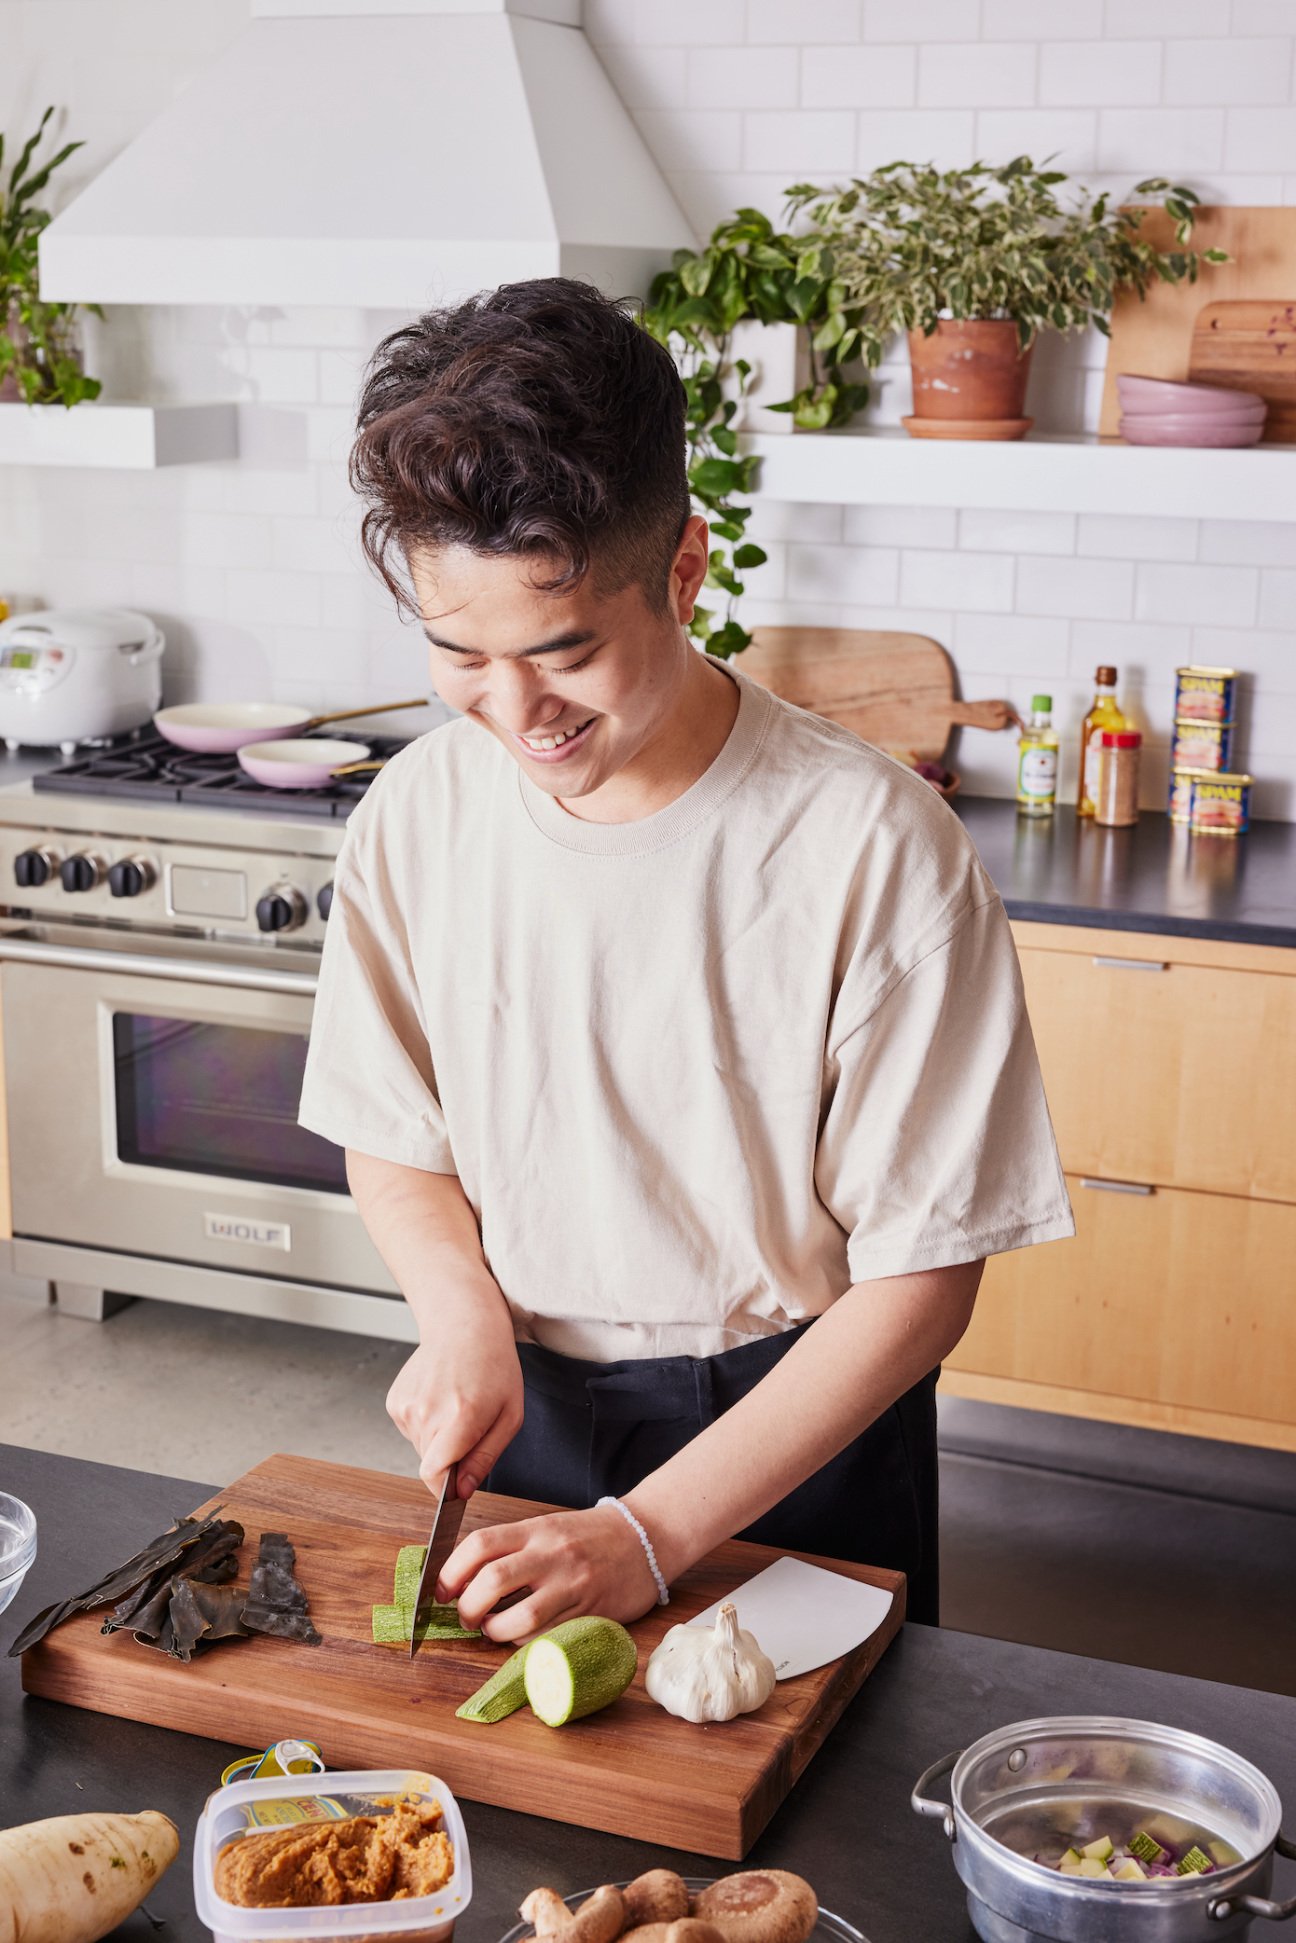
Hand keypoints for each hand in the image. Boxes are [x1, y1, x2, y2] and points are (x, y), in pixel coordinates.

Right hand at [385, 1286, 523, 1497]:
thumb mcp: (510, 1415)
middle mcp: (427, 1412)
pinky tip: (440, 1399)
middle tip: (471, 1428)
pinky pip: (411, 1432)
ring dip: (439, 1440)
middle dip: (451, 1460)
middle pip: (431, 1466)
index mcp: (460, 1416)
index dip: (447, 1489)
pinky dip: (426, 1425)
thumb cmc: (494, 1366)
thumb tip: (463, 1491)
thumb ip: (485, 1457)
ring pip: (421, 1449)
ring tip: (456, 1406)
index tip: (458, 1488)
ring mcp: (406, 1406)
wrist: (463, 1324)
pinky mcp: (395, 1402)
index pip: (435, 1475)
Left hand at [438, 1503, 660, 1639]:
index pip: (480, 1544)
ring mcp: (573, 1584)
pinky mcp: (591, 1612)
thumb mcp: (548, 1528)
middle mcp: (552, 1554)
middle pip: (493, 1581)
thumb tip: (465, 1582)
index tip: (441, 1591)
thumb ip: (512, 1550)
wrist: (646, 1537)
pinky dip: (526, 1644)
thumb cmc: (590, 1535)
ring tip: (493, 1630)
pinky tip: (524, 1637)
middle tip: (466, 1617)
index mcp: (537, 1529)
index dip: (450, 1571)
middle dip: (468, 1607)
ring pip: (521, 1618)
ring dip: (496, 1632)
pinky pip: (549, 1637)